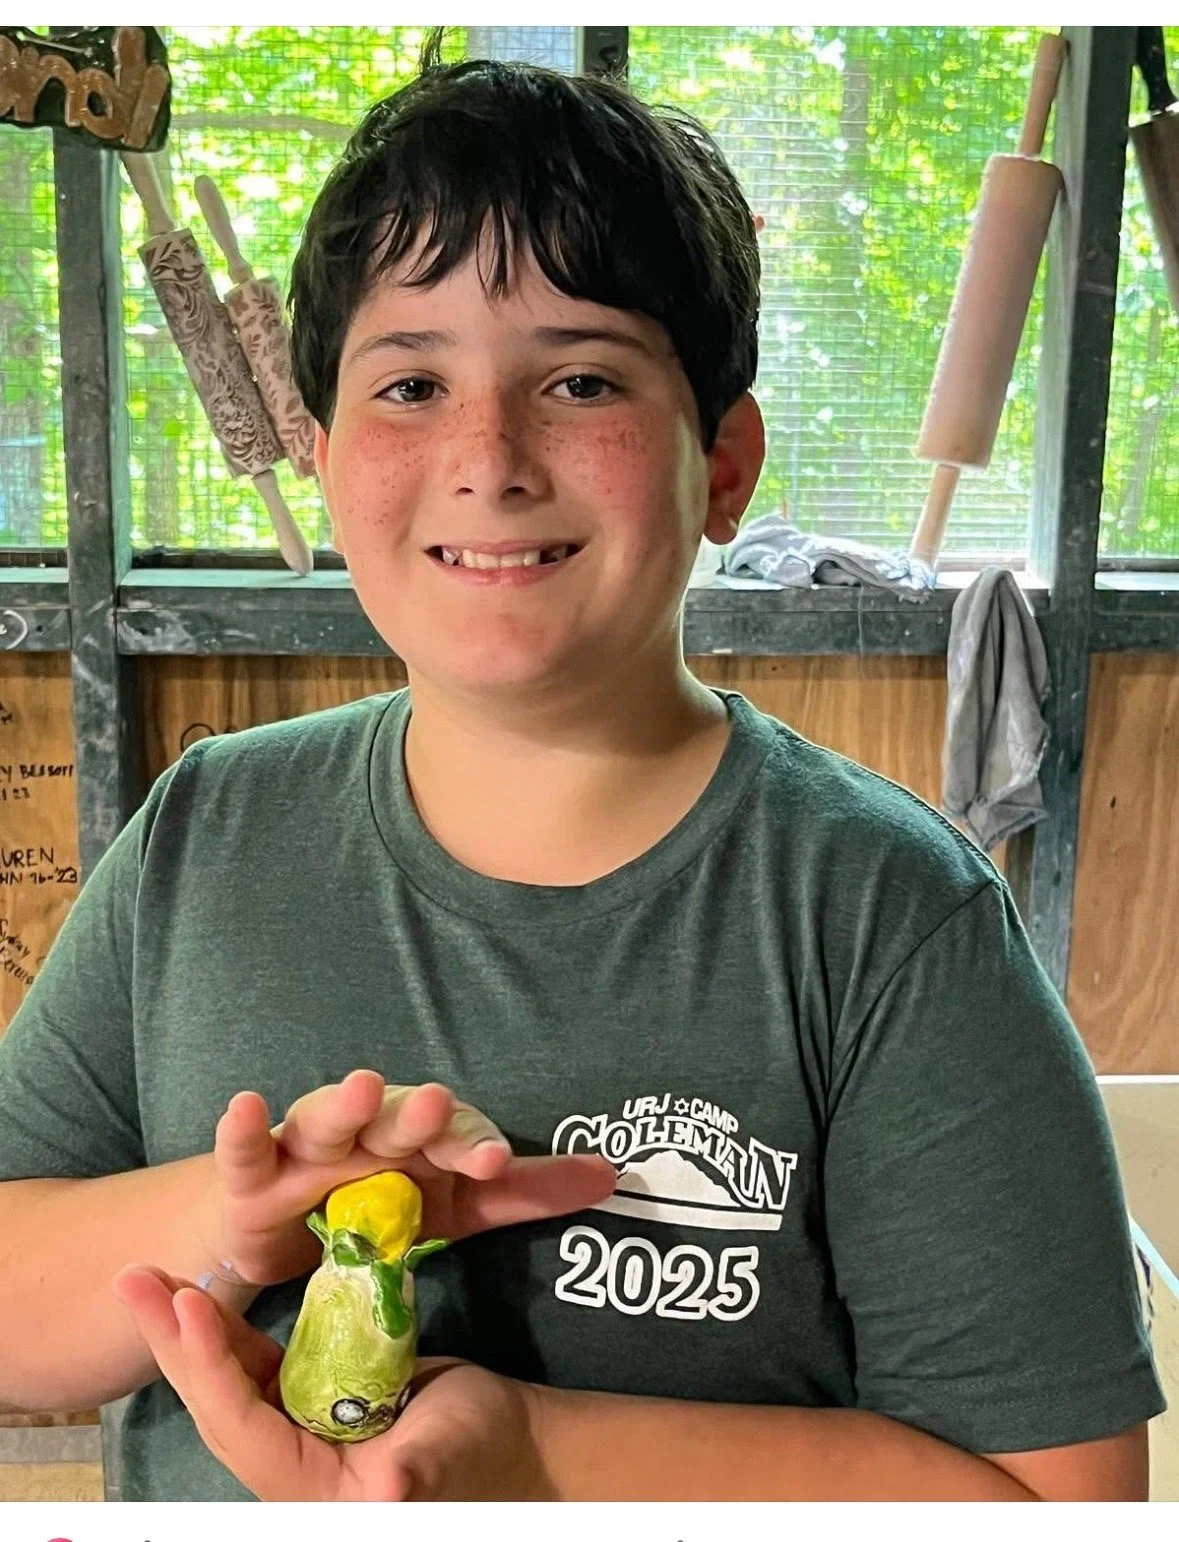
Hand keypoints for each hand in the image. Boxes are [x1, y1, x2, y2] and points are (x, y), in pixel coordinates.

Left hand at [113, 1267, 554, 1499]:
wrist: (505, 1446)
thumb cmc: (478, 1452)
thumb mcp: (446, 1458)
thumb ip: (412, 1474)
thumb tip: (392, 1489)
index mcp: (307, 1485)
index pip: (243, 1421)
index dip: (212, 1365)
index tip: (186, 1305)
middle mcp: (286, 1462)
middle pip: (215, 1399)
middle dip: (173, 1341)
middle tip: (133, 1278)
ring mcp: (294, 1429)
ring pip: (225, 1378)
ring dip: (187, 1329)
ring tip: (149, 1278)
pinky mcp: (309, 1398)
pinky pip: (253, 1365)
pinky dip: (225, 1330)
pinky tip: (200, 1296)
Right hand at [210, 1071, 614, 1285]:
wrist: (280, 1233)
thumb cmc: (377, 1208)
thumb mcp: (457, 1208)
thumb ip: (526, 1193)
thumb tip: (613, 1174)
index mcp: (419, 1142)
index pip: (452, 1138)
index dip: (471, 1146)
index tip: (494, 1161)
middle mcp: (367, 1134)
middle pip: (394, 1119)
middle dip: (417, 1114)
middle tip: (440, 1105)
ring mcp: (307, 1149)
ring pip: (325, 1119)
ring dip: (342, 1104)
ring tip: (364, 1087)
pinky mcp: (253, 1174)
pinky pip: (244, 1149)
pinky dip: (242, 1128)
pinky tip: (245, 1104)